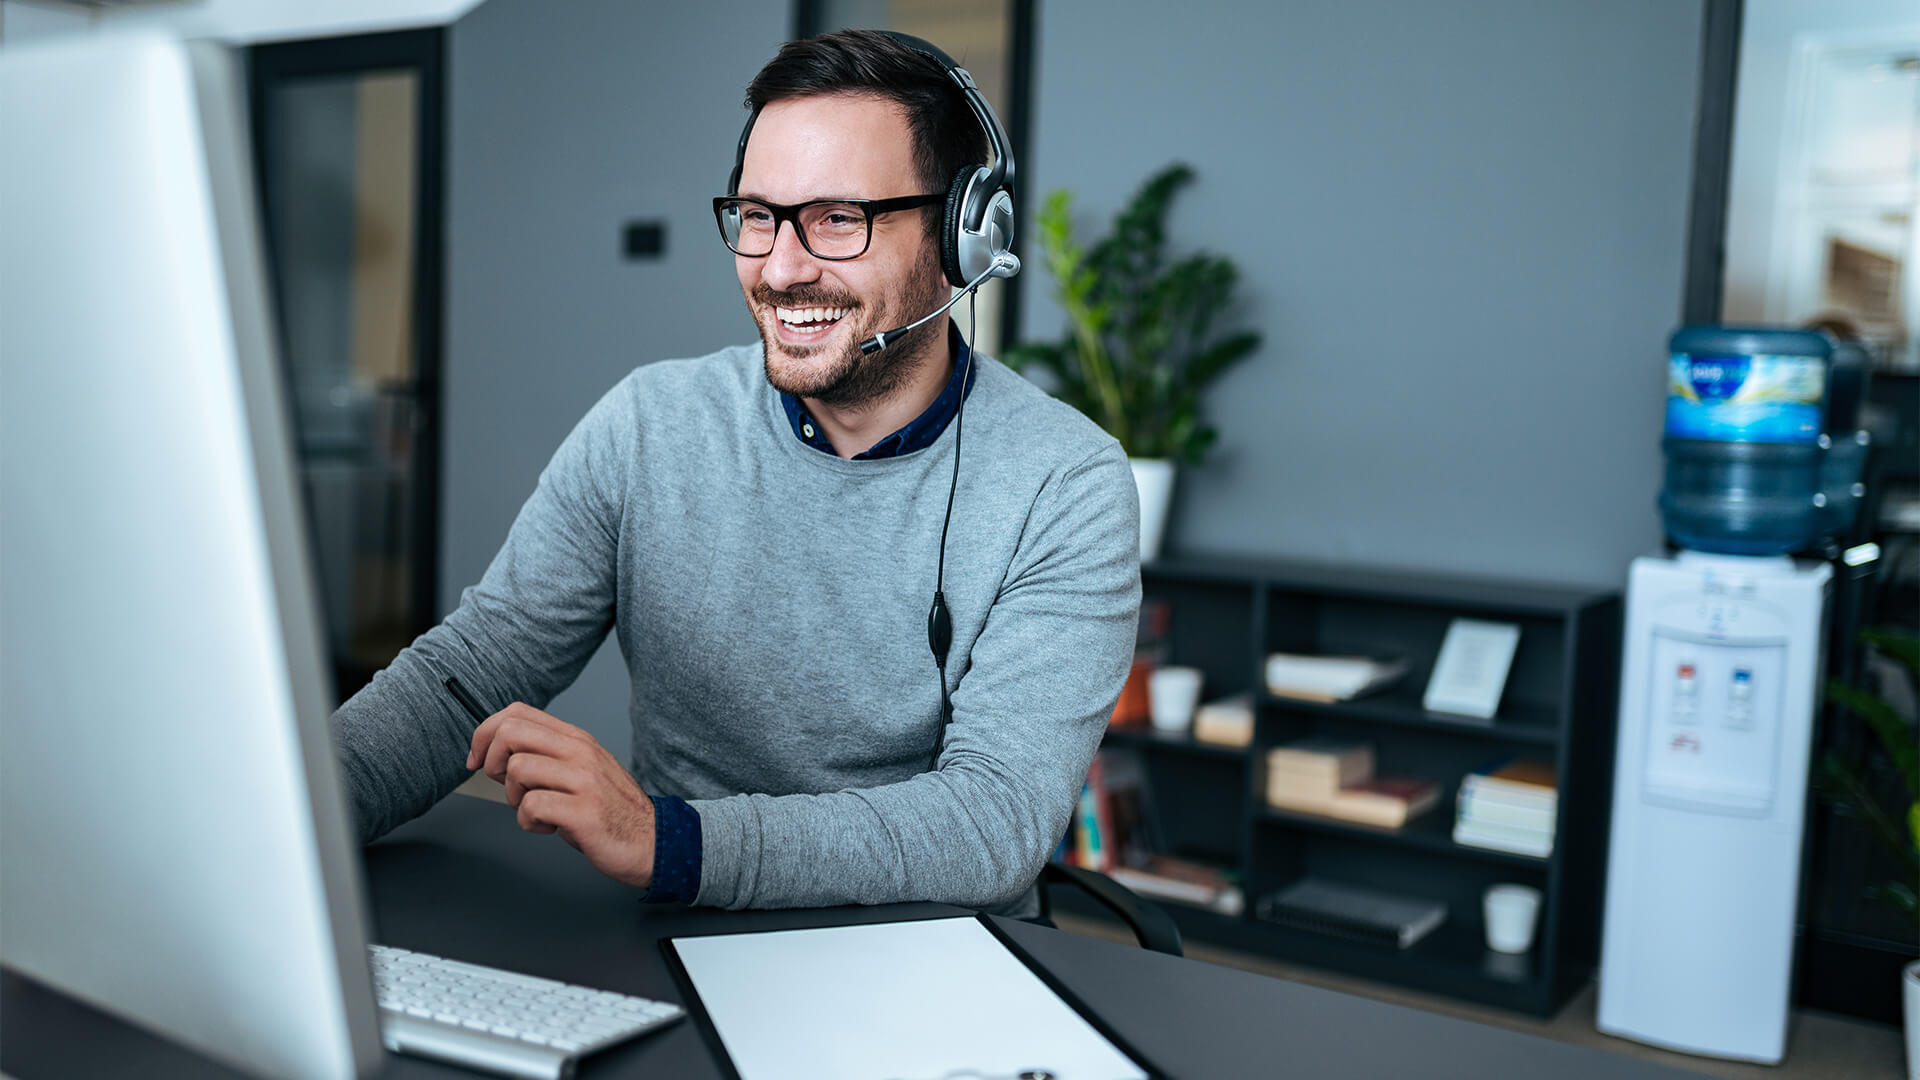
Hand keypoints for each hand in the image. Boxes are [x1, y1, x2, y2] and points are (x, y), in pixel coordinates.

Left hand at [465, 703, 654, 888]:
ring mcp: (584, 780)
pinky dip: (529, 823)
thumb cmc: (609, 810)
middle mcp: (580, 752)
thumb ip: (545, 757)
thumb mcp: (580, 770)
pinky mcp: (583, 811)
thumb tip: (495, 755)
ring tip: (537, 812)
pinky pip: (531, 807)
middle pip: (510, 733)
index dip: (485, 733)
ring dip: (514, 798)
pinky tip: (549, 828)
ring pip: (517, 770)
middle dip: (492, 762)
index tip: (478, 759)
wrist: (651, 841)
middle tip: (507, 786)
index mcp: (576, 739)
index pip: (517, 712)